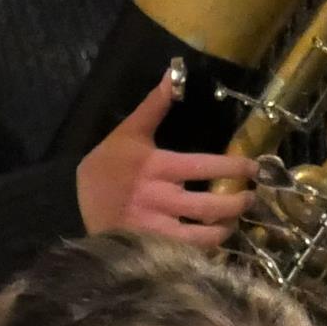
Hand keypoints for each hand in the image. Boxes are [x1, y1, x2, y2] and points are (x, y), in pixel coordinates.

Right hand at [75, 69, 257, 242]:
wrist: (72, 202)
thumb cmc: (106, 166)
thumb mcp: (127, 133)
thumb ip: (153, 106)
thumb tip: (173, 74)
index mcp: (156, 167)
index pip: (205, 166)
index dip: (235, 167)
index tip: (255, 167)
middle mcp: (160, 197)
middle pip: (211, 205)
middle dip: (238, 202)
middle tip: (250, 198)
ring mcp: (156, 226)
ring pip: (205, 234)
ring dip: (227, 228)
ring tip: (235, 220)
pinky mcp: (153, 246)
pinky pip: (190, 251)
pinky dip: (208, 247)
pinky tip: (214, 239)